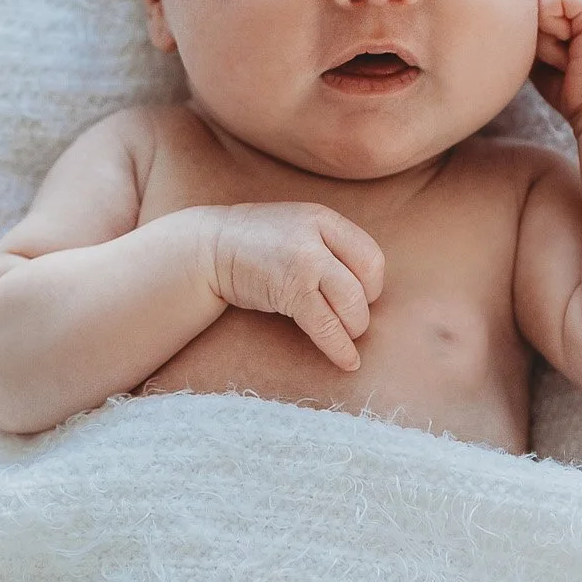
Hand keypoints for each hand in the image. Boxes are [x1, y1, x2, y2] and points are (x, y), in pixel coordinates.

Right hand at [204, 203, 386, 370]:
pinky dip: (340, 348)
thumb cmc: (255, 244)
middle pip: (366, 283)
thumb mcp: (298, 229)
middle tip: (349, 319)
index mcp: (323, 219)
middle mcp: (317, 237)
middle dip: (363, 309)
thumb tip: (364, 285)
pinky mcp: (290, 290)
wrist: (209, 248)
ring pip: (351, 305)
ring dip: (354, 328)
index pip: (371, 255)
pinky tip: (348, 361)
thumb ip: (329, 246)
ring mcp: (304, 262)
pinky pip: (327, 325)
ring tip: (345, 337)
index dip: (372, 283)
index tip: (361, 297)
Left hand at [532, 0, 581, 129]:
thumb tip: (505, 13)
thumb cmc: (571, 89)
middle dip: (539, 34)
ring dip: (546, 37)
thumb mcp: (544, 51)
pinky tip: (574, 50)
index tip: (559, 58)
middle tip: (565, 59)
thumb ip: (532, 27)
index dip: (534, 31)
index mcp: (580, 7)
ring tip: (570, 56)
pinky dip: (553, 31)